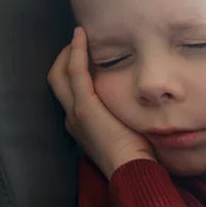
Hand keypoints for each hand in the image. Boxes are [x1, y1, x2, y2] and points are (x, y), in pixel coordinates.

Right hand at [48, 27, 155, 178]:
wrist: (132, 171)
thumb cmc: (139, 156)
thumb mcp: (128, 131)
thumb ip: (128, 114)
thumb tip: (147, 100)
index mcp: (82, 125)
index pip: (70, 92)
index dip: (73, 71)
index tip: (86, 55)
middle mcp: (73, 118)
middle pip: (58, 81)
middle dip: (64, 58)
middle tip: (78, 41)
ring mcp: (76, 112)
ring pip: (61, 74)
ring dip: (69, 52)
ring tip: (80, 35)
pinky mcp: (86, 107)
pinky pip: (75, 72)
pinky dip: (76, 53)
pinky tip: (81, 37)